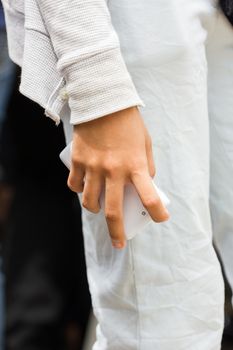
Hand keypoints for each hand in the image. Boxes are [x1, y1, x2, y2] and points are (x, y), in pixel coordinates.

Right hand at [68, 107, 168, 248]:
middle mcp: (114, 170)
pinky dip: (78, 190)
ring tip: (98, 209)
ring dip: (94, 210)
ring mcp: (93, 167)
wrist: (104, 101)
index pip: (149, 196)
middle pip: (113, 212)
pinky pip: (74, 184)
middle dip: (117, 233)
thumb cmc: (128, 122)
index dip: (157, 213)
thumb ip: (146, 165)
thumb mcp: (145, 143)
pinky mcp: (78, 160)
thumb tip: (145, 183)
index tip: (160, 219)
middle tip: (120, 244)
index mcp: (135, 165)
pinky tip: (82, 188)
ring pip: (89, 201)